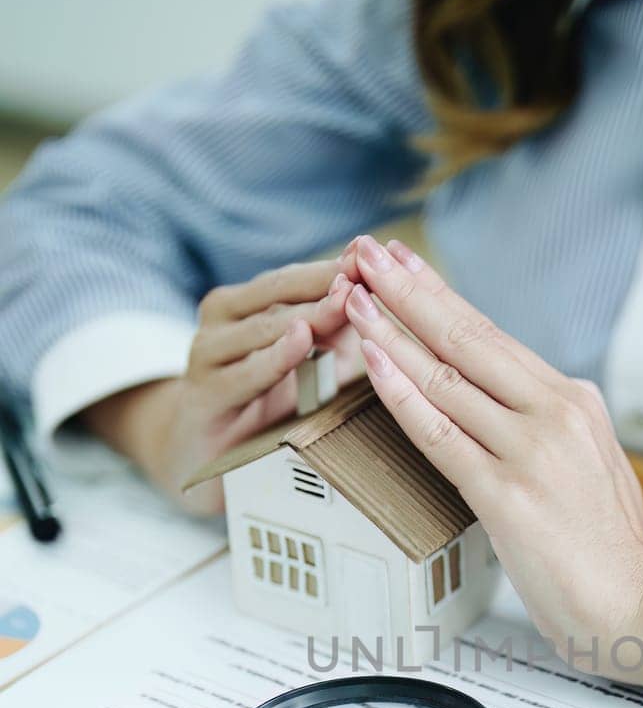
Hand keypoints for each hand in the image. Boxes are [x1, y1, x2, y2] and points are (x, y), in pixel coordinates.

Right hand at [83, 257, 364, 513]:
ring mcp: (207, 354)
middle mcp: (220, 319)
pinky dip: (275, 357)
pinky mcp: (203, 394)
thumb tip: (375, 294)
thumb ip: (334, 332)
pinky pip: (245, 374)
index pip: (293, 278)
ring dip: (307, 315)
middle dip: (325, 283)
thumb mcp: (305, 362)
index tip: (371, 252)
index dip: (332, 266)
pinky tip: (300, 340)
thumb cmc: (261, 403)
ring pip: (263, 329)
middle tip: (365, 271)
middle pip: (278, 293)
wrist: (202, 455)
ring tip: (344, 301)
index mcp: (242, 303)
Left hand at [338, 233, 642, 690]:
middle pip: (466, 338)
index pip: (493, 336)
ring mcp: (530, 451)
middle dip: (408, 291)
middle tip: (366, 253)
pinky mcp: (507, 494)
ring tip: (353, 298)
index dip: (441, 296)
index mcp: (574, 400)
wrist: (633, 605)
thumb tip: (497, 405)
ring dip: (392, 332)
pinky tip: (373, 364)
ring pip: (447, 379)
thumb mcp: (588, 464)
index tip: (405, 265)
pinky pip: (441, 434)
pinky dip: (401, 395)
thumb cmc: (606, 548)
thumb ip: (545, 428)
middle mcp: (555, 413)